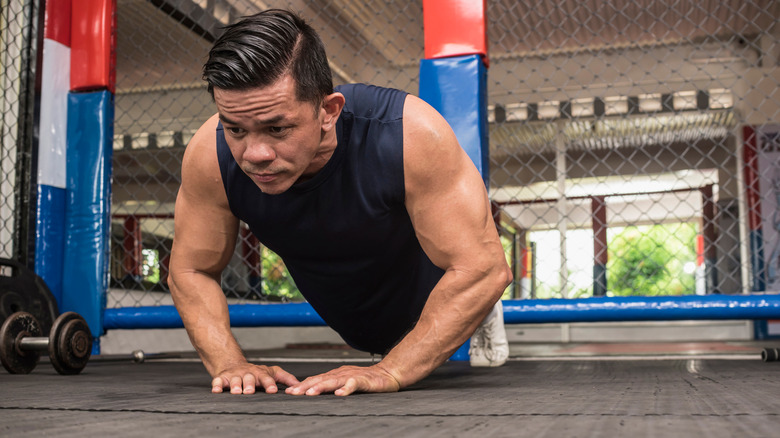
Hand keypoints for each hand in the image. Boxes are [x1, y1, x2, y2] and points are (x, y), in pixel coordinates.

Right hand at [211, 363, 299, 394]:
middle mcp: (248, 374)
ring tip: (236, 392)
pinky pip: (218, 381)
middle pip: (249, 379)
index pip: (267, 378)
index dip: (269, 384)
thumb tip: (299, 385)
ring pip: (234, 380)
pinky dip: (216, 386)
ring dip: (235, 386)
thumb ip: (286, 378)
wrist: (234, 364)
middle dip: (249, 385)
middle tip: (250, 391)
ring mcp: (235, 376)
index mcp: (261, 374)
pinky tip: (216, 391)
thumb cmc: (256, 372)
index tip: (273, 391)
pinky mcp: (222, 378)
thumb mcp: (272, 372)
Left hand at [285, 364, 400, 396]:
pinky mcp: (363, 380)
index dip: (302, 385)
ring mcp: (352, 376)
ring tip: (310, 393)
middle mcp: (341, 374)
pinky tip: (340, 394)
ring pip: (334, 381)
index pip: (316, 379)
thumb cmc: (366, 379)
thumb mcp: (345, 381)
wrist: (387, 374)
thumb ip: (332, 386)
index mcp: (335, 375)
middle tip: (293, 392)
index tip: (289, 391)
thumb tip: (313, 392)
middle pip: (320, 380)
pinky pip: (354, 384)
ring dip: (321, 387)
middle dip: (305, 386)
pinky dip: (346, 388)